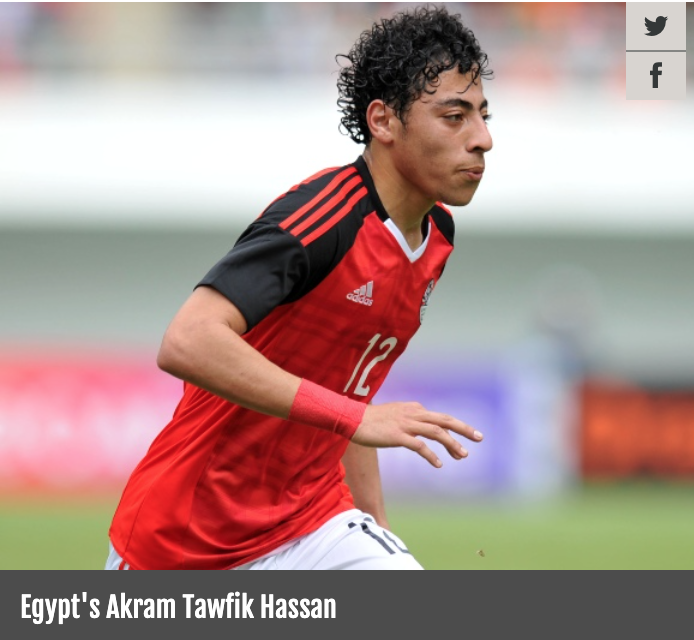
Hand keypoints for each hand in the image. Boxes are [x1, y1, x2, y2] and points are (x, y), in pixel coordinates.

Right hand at [351, 402, 482, 467]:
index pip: (439, 419)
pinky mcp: (397, 435)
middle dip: (464, 429)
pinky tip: (439, 464)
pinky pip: (419, 446)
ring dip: (452, 444)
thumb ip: (409, 420)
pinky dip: (431, 455)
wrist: (351, 418)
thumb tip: (420, 432)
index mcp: (414, 408)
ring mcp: (406, 424)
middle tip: (479, 438)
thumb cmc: (371, 420)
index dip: (453, 431)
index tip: (463, 442)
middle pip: (444, 420)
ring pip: (436, 432)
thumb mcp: (395, 416)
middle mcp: (413, 414)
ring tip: (463, 455)